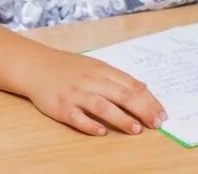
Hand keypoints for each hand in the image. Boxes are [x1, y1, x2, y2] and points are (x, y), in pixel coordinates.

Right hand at [21, 49, 165, 136]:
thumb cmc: (67, 67)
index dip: (149, 100)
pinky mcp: (61, 107)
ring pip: (102, 106)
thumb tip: (144, 87)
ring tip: (137, 129)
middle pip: (121, 95)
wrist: (35, 66)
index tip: (162, 113)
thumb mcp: (95, 66)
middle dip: (142, 110)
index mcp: (102, 70)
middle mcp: (91, 81)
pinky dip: (90, 125)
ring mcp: (75, 94)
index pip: (131, 85)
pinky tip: (101, 132)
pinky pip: (77, 117)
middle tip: (157, 123)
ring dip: (121, 118)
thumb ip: (119, 78)